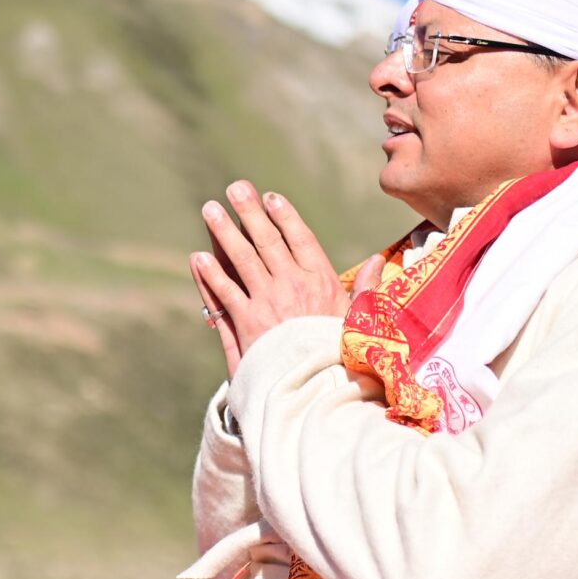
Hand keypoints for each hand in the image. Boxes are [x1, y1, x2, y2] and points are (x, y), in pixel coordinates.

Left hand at [188, 182, 348, 376]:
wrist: (320, 390)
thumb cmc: (342, 356)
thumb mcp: (360, 319)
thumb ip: (366, 288)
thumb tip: (380, 261)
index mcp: (322, 282)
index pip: (301, 239)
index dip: (285, 216)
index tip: (271, 197)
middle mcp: (294, 286)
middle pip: (268, 241)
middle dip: (250, 212)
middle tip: (235, 188)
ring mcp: (269, 303)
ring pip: (243, 259)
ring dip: (224, 232)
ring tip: (210, 209)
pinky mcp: (248, 323)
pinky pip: (225, 293)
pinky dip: (210, 274)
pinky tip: (198, 257)